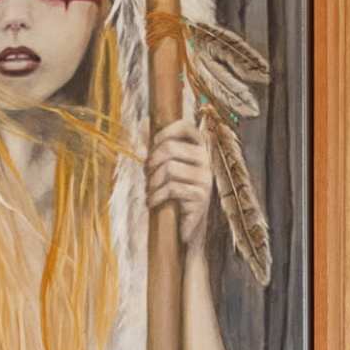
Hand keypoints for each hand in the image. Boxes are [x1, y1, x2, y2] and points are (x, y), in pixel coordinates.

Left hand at [147, 113, 216, 236]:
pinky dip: (156, 196)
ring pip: (168, 169)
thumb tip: (143, 123)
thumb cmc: (172, 192)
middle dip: (151, 162)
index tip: (152, 145)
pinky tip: (152, 202)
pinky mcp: (201, 196)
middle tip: (146, 175)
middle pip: (170, 148)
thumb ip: (155, 146)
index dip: (165, 132)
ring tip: (149, 191)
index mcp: (199, 148)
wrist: (184, 226)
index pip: (186, 127)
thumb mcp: (162, 167)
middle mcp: (206, 160)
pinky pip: (172, 188)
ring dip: (152, 182)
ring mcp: (205, 178)